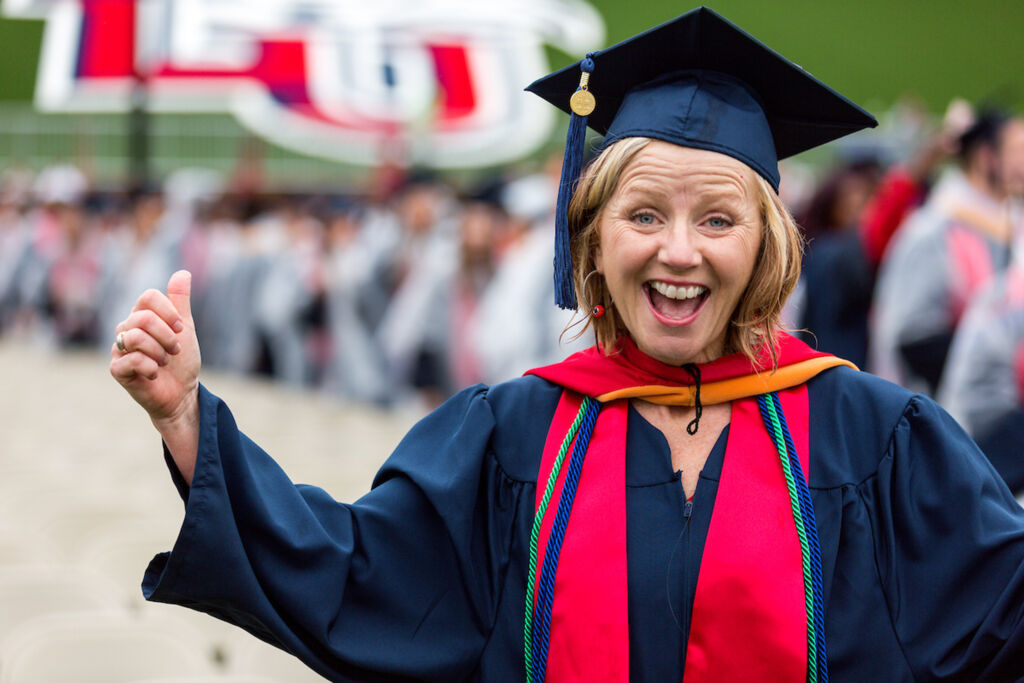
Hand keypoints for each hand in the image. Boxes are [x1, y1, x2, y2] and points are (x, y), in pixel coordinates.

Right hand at [110, 270, 200, 480]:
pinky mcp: (117, 369)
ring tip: (164, 362)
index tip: (181, 328)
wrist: (181, 393)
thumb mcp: (185, 328)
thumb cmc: (181, 361)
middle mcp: (126, 329)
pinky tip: (154, 374)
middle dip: (167, 336)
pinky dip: (150, 367)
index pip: (148, 297)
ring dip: (159, 351)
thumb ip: (180, 301)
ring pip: (135, 337)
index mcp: (142, 316)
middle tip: (176, 350)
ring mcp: (119, 349)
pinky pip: (130, 359)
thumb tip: (182, 272)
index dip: (168, 311)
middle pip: (143, 317)